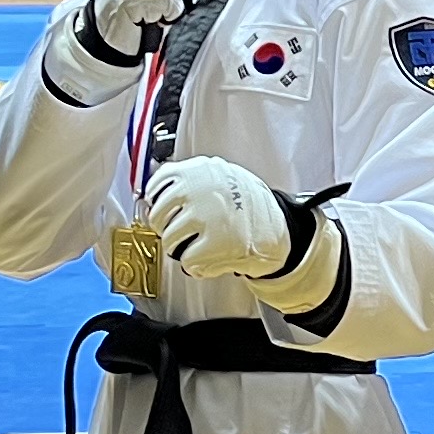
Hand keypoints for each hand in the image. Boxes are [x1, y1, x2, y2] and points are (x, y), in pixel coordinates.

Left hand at [142, 155, 296, 278]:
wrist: (278, 227)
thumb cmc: (250, 204)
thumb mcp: (221, 175)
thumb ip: (191, 179)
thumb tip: (158, 193)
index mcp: (200, 169)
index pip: (158, 181)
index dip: (155, 198)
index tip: (156, 206)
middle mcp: (200, 189)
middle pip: (158, 214)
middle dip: (165, 227)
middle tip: (177, 231)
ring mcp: (207, 216)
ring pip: (169, 238)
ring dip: (178, 246)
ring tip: (193, 245)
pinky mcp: (216, 242)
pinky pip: (187, 258)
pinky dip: (193, 263)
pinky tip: (205, 257)